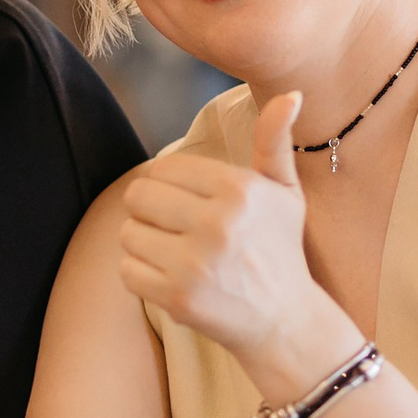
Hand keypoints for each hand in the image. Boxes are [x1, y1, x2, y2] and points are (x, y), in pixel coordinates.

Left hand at [116, 94, 347, 384]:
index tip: (190, 206)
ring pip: (128, 233)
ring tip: (177, 256)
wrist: (286, 323)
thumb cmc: (280, 251)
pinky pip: (127, 271)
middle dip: (151, 212)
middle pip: (138, 196)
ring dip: (144, 245)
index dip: (169, 186)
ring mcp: (196, 262)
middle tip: (177, 231)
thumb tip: (290, 94)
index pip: (163, 168)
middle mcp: (218, 222)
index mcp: (239, 189)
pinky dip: (142, 277)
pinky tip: (172, 280)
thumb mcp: (285, 194)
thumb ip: (274, 142)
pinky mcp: (178, 297)